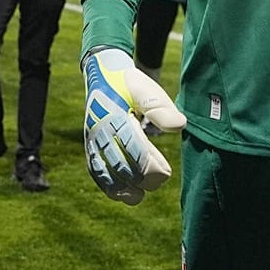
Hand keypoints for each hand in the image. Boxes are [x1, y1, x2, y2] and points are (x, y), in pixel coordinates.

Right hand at [82, 47, 185, 204]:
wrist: (103, 72)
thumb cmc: (130, 83)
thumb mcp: (146, 89)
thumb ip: (161, 107)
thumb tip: (180, 125)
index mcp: (116, 115)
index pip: (133, 148)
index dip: (150, 165)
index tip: (166, 172)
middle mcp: (101, 130)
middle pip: (120, 164)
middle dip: (140, 178)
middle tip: (160, 182)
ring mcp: (93, 139)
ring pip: (104, 171)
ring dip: (121, 187)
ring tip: (138, 196)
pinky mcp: (89, 144)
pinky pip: (94, 168)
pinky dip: (106, 184)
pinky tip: (120, 194)